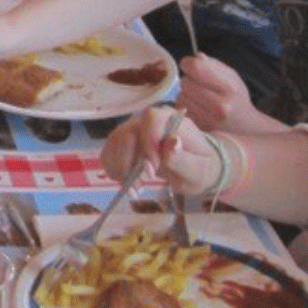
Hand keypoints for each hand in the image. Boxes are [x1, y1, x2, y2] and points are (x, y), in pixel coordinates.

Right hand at [98, 105, 219, 195]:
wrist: (195, 166)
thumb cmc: (199, 166)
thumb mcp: (198, 169)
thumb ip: (183, 158)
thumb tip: (171, 142)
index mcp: (170, 119)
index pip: (151, 120)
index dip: (148, 144)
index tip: (153, 171)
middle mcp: (147, 120)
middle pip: (126, 133)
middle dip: (130, 163)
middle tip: (141, 185)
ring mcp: (132, 129)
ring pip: (113, 144)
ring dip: (120, 170)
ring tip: (136, 188)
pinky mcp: (122, 143)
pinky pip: (108, 153)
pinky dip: (113, 171)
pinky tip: (128, 182)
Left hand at [175, 54, 265, 132]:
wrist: (245, 126)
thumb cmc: (237, 97)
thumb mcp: (232, 76)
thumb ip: (213, 65)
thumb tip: (194, 57)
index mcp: (229, 89)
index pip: (195, 68)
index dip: (189, 64)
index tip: (191, 66)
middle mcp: (219, 107)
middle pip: (185, 82)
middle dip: (189, 80)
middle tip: (199, 84)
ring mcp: (208, 120)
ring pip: (180, 96)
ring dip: (186, 93)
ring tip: (199, 96)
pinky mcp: (199, 128)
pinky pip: (181, 109)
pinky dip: (186, 105)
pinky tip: (198, 106)